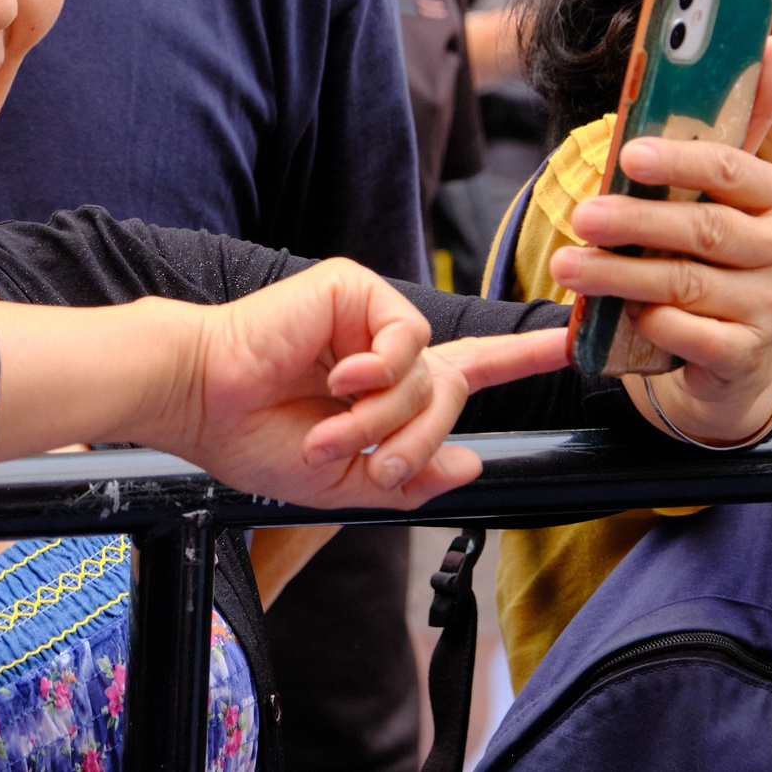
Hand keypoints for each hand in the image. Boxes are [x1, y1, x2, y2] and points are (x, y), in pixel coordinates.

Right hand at [167, 258, 570, 510]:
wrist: (201, 400)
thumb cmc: (255, 438)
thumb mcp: (344, 481)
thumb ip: (411, 478)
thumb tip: (472, 460)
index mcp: (383, 388)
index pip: (467, 370)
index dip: (519, 356)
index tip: (570, 341)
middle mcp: (383, 349)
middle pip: (449, 395)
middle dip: (414, 443)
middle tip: (369, 465)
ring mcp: (370, 316)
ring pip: (429, 376)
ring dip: (385, 419)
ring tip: (331, 431)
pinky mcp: (352, 289)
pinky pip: (407, 336)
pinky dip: (380, 370)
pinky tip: (338, 378)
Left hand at [551, 37, 771, 443]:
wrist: (733, 347)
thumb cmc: (714, 248)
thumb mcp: (719, 189)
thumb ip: (734, 121)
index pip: (733, 168)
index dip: (680, 160)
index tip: (629, 152)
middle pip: (705, 230)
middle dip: (635, 222)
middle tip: (580, 216)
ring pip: (686, 286)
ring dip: (619, 275)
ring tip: (565, 265)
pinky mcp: (747, 356)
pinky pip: (690, 338)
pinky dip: (651, 326)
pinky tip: (621, 318)